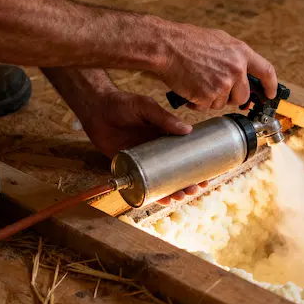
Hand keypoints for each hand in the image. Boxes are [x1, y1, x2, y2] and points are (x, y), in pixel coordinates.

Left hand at [76, 89, 207, 203]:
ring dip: (172, 191)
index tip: (207, 175)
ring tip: (181, 196)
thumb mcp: (147, 107)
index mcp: (165, 136)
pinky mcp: (128, 165)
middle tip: (195, 189)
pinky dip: (152, 192)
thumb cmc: (123, 103)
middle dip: (188, 183)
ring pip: (161, 180)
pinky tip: (161, 200)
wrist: (96, 108)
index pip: (186, 154)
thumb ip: (164, 118)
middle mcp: (156, 150)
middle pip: (176, 171)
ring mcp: (143, 159)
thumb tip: (188, 130)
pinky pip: (142, 182)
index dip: (197, 166)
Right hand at [156, 23, 277, 110]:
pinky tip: (190, 89)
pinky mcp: (208, 96)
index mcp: (241, 52)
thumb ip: (235, 57)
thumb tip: (244, 72)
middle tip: (217, 90)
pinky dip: (197, 103)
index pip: (266, 71)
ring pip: (223, 103)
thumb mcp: (219, 40)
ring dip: (211, 99)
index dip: (271, 86)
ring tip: (198, 82)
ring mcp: (223, 84)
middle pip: (243, 96)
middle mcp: (236, 69)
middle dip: (231, 98)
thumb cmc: (188, 41)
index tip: (270, 95)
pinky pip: (206, 107)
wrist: (167, 46)